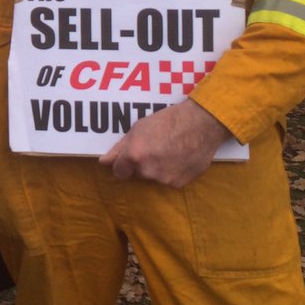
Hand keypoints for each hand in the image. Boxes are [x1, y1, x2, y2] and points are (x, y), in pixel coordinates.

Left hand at [99, 98, 231, 188]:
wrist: (201, 124)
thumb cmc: (168, 120)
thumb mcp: (139, 128)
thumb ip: (119, 148)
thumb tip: (103, 162)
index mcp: (134, 155)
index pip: (119, 172)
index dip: (124, 164)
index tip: (130, 158)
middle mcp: (147, 171)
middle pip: (138, 174)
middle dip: (143, 164)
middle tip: (156, 147)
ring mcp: (164, 179)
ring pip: (154, 177)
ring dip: (158, 168)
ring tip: (170, 150)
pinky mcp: (179, 183)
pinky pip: (169, 180)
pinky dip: (172, 172)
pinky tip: (180, 157)